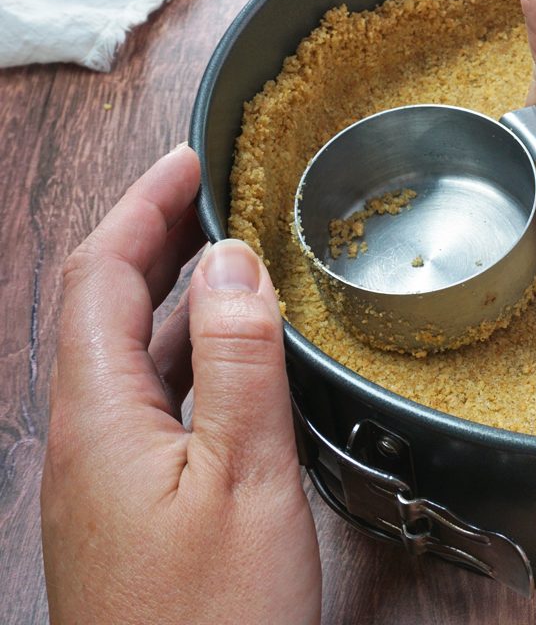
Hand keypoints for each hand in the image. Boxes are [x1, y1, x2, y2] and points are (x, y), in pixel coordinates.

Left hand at [41, 145, 320, 623]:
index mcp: (99, 419)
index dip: (141, 208)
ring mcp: (104, 477)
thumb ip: (239, 362)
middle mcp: (86, 441)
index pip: (100, 276)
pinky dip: (190, 354)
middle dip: (151, 238)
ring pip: (129, 356)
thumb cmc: (210, 620)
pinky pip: (152, 401)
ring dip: (173, 295)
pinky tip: (234, 361)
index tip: (188, 161)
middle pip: (104, 309)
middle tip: (209, 194)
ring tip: (230, 257)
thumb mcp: (245, 478)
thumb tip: (234, 262)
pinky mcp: (131, 506)